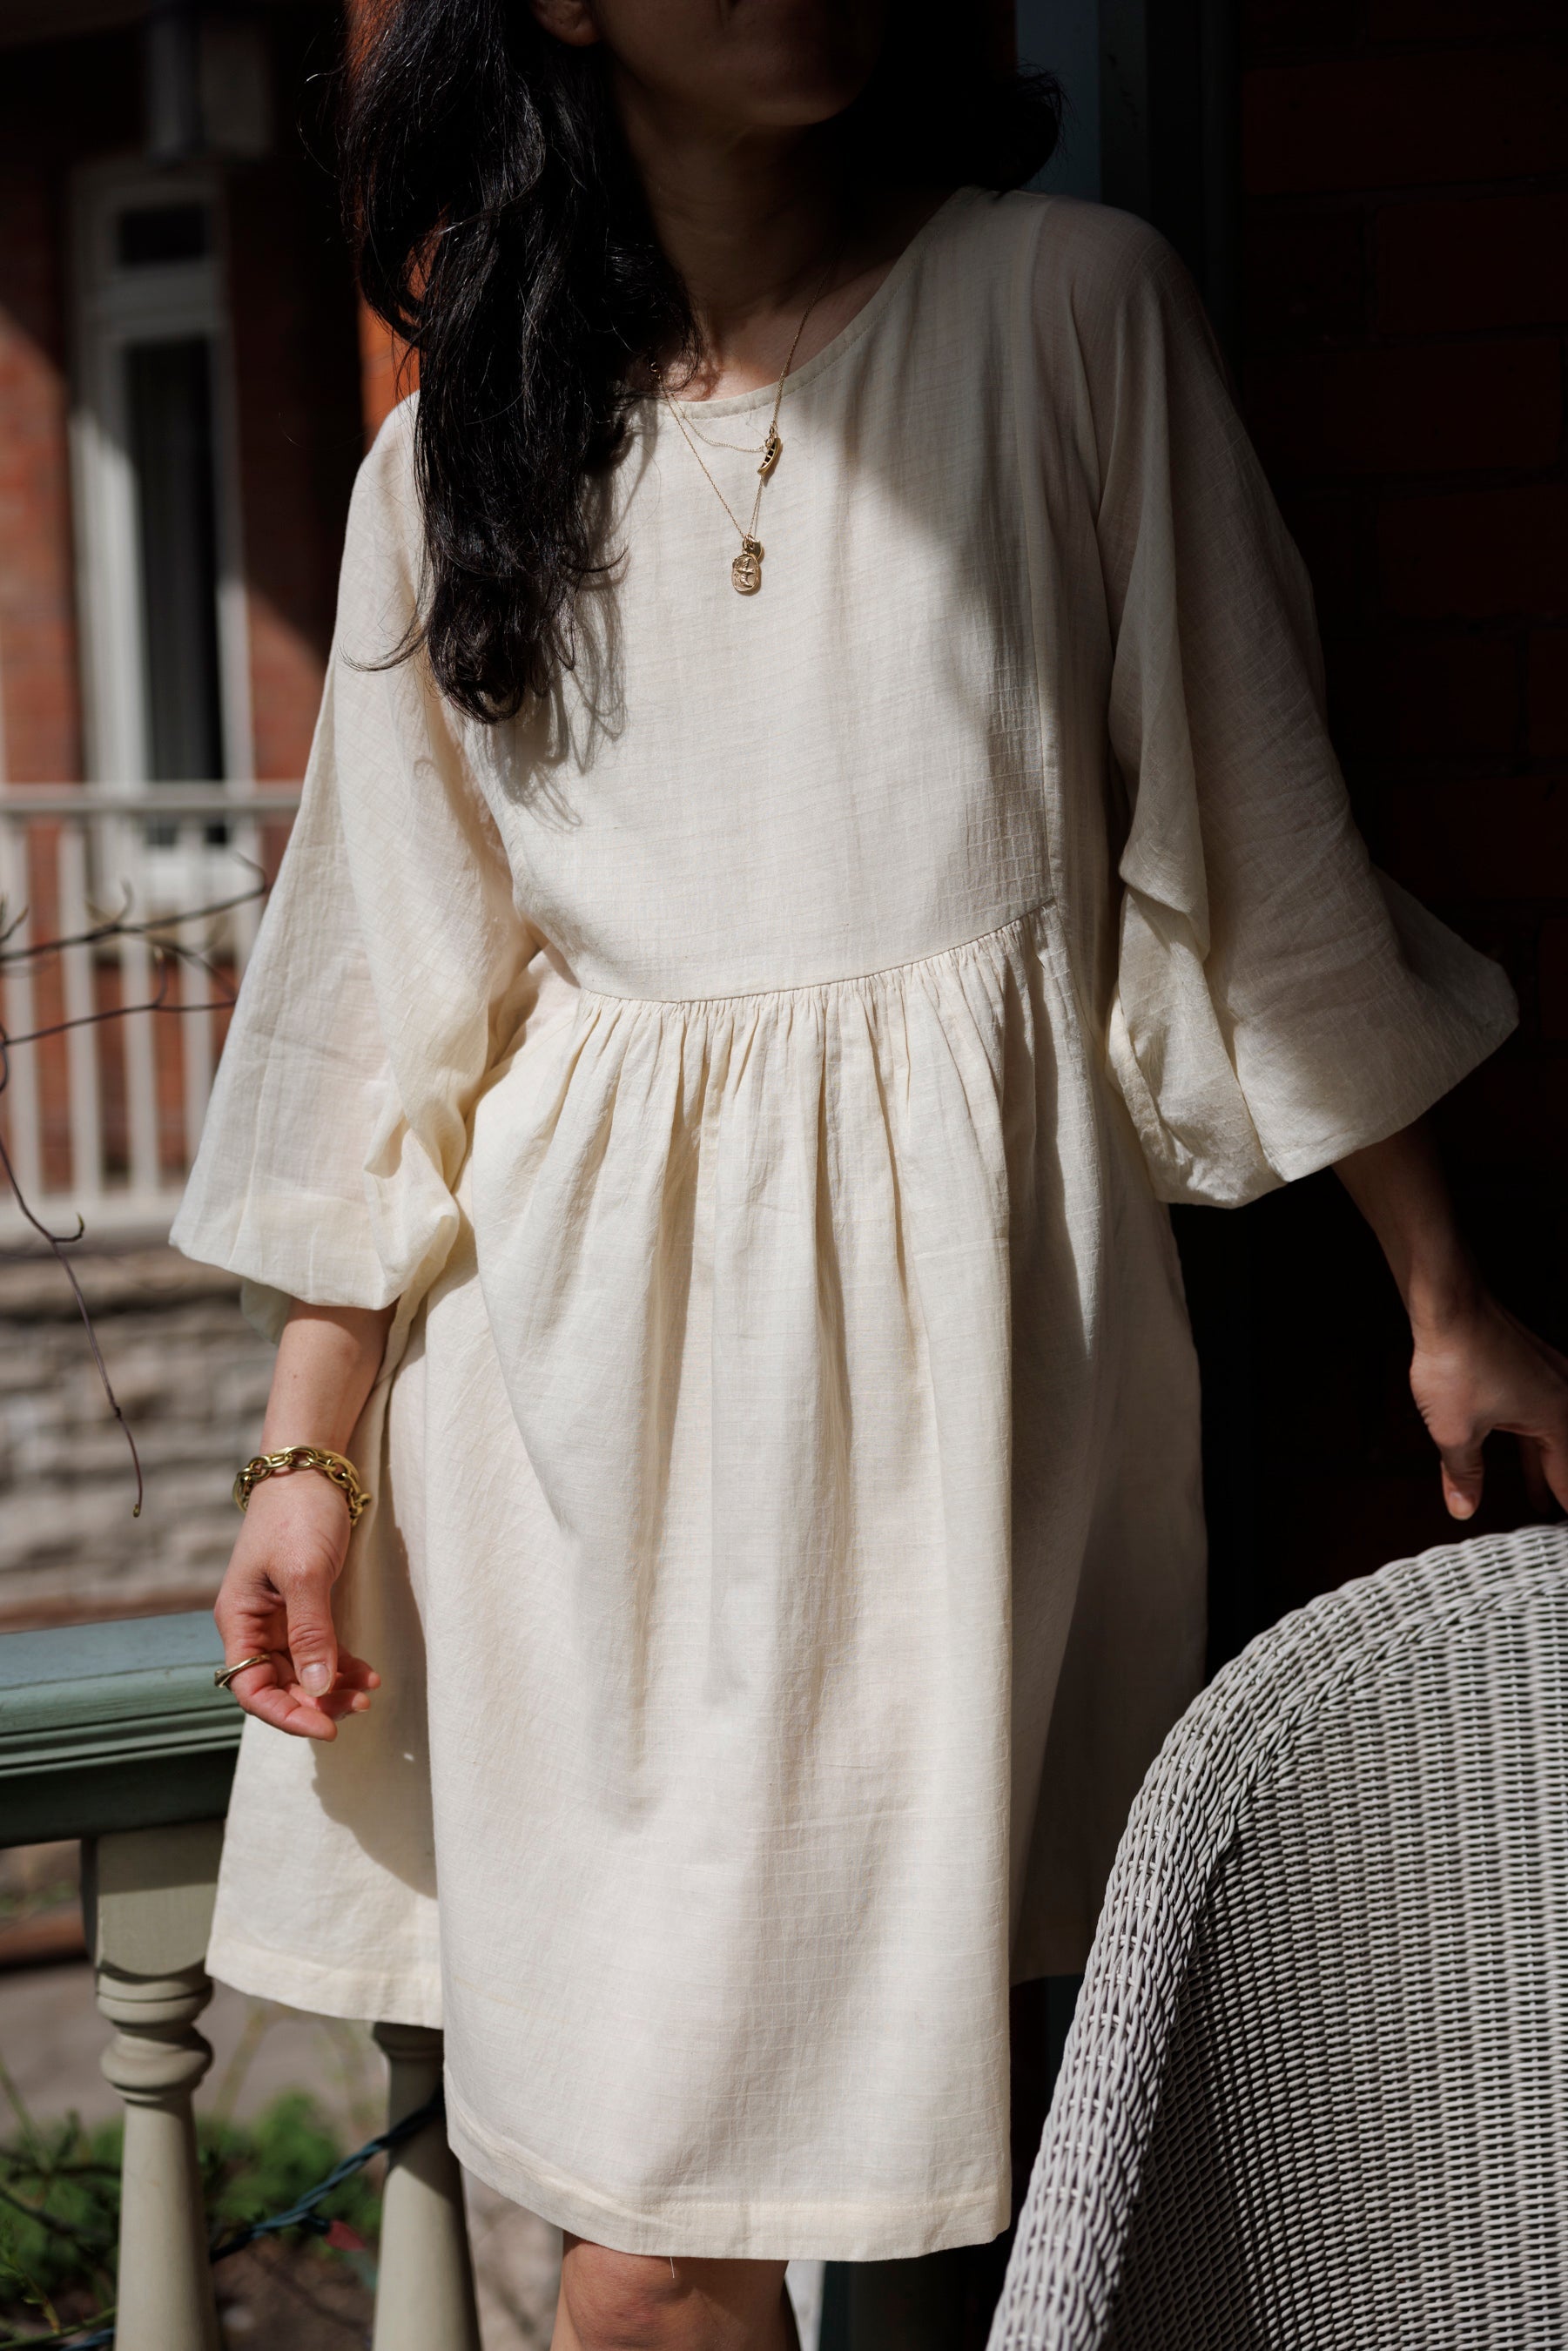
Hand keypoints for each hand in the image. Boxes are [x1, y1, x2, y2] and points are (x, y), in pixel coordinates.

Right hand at [214, 1472, 380, 1740]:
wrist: (311, 1471)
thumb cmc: (298, 1514)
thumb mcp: (305, 1573)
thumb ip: (311, 1632)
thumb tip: (315, 1688)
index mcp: (239, 1620)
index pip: (250, 1688)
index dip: (285, 1714)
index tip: (325, 1727)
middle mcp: (254, 1626)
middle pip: (279, 1685)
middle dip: (317, 1703)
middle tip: (359, 1707)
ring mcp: (280, 1619)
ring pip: (304, 1672)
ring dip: (333, 1688)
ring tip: (369, 1692)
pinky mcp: (306, 1609)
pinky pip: (321, 1651)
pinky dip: (343, 1665)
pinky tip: (369, 1672)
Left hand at [1409, 1292, 1567, 1521]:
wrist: (1449, 1304)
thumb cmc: (1459, 1359)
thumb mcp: (1457, 1432)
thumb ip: (1464, 1474)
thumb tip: (1464, 1507)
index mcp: (1558, 1418)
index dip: (1564, 1504)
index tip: (1559, 1526)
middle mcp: (1562, 1396)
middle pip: (1565, 1455)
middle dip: (1558, 1488)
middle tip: (1554, 1517)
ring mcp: (1547, 1377)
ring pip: (1549, 1434)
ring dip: (1541, 1465)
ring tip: (1540, 1496)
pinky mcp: (1528, 1365)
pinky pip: (1535, 1412)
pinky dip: (1528, 1439)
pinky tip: (1518, 1451)